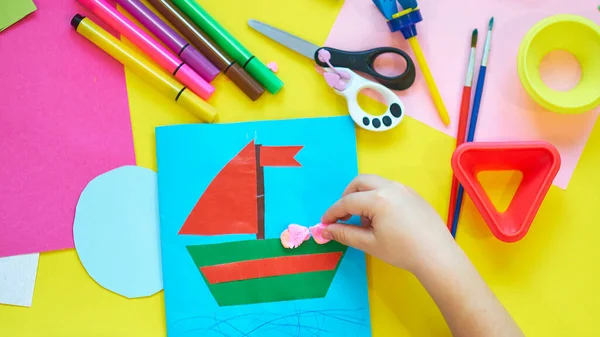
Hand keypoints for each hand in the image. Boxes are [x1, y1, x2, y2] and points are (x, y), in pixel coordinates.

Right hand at [321, 174, 456, 272]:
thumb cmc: (402, 251)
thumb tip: (325, 230)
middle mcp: (390, 187)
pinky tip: (382, 220)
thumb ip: (345, 234)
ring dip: (363, 197)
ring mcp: (404, 188)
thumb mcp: (370, 244)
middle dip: (347, 197)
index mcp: (378, 199)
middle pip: (359, 183)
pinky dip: (377, 198)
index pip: (347, 201)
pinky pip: (388, 189)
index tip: (324, 223)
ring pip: (374, 184)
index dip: (332, 212)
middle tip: (344, 216)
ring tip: (365, 221)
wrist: (437, 255)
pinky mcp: (413, 194)